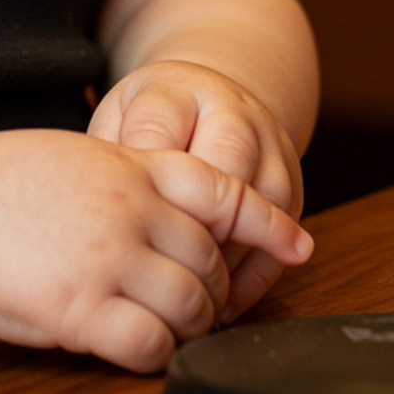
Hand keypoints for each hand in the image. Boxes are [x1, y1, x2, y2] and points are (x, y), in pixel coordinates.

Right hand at [0, 126, 310, 371]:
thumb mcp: (75, 155)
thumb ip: (126, 175)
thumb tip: (167, 206)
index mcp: (127, 167)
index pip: (220, 189)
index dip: (266, 219)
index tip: (296, 242)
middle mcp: (128, 210)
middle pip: (211, 259)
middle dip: (215, 289)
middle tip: (202, 304)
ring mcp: (107, 259)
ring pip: (190, 306)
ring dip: (191, 326)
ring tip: (171, 329)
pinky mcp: (81, 309)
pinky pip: (149, 345)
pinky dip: (157, 354)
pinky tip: (139, 347)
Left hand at [88, 61, 305, 318]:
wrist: (214, 101)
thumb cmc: (152, 120)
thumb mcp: (121, 116)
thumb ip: (111, 152)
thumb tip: (100, 206)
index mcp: (179, 90)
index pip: (160, 124)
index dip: (139, 172)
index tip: (120, 215)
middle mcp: (235, 113)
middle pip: (226, 164)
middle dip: (195, 220)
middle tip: (164, 266)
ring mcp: (271, 150)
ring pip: (263, 206)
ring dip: (229, 258)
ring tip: (192, 297)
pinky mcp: (293, 188)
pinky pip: (283, 239)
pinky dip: (254, 278)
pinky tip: (223, 302)